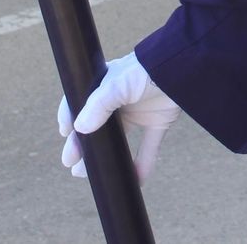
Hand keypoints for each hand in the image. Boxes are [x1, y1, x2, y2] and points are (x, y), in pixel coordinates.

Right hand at [59, 53, 180, 181]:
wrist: (182, 67)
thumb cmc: (145, 69)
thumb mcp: (117, 85)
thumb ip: (98, 106)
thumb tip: (79, 128)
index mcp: (106, 86)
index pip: (82, 103)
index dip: (70, 118)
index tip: (64, 134)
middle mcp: (121, 100)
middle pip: (97, 127)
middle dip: (83, 146)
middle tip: (72, 164)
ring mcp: (139, 111)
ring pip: (119, 140)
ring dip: (107, 157)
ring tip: (93, 174)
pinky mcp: (158, 121)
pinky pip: (148, 148)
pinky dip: (143, 164)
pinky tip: (136, 180)